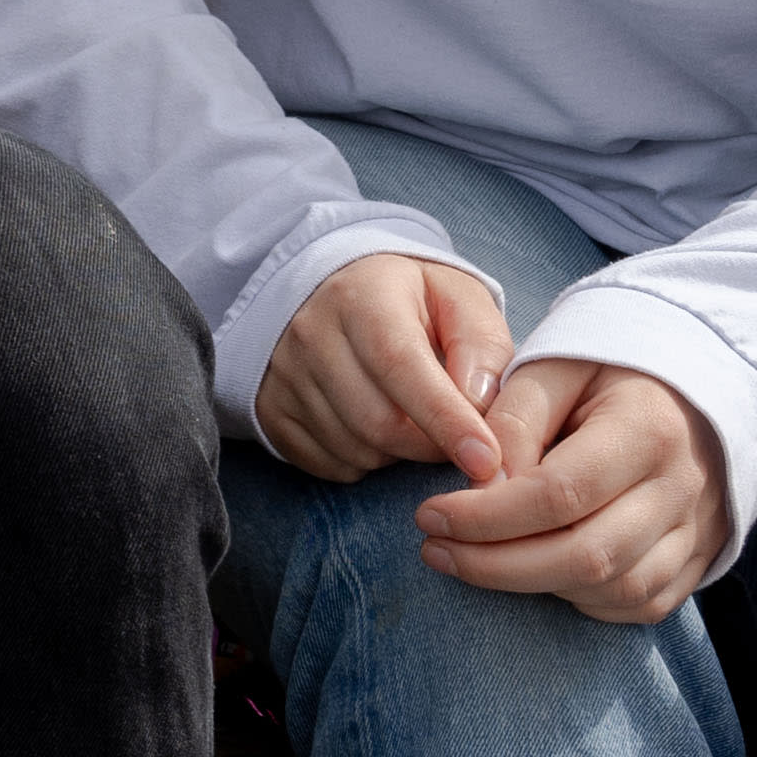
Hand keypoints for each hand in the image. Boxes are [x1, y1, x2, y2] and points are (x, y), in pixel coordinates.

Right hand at [255, 249, 515, 486]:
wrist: (332, 291)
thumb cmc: (408, 299)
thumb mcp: (458, 297)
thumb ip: (482, 345)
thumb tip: (480, 403)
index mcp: (363, 297)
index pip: (402, 367)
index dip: (446, 420)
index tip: (485, 459)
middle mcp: (312, 334)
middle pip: (379, 422)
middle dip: (431, 445)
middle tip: (460, 438)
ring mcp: (284, 376)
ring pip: (356, 450)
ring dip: (399, 454)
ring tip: (413, 418)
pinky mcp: (271, 411)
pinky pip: (329, 465)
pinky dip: (366, 462)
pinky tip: (377, 429)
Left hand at [417, 358, 729, 627]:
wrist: (687, 392)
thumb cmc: (606, 374)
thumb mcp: (553, 367)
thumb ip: (514, 422)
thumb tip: (482, 488)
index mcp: (648, 427)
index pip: (560, 494)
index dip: (486, 517)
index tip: (429, 516)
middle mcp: (682, 486)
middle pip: (587, 555)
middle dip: (497, 566)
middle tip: (436, 551)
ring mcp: (697, 529)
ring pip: (613, 589)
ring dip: (534, 586)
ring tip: (478, 559)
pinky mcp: (700, 558)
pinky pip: (638, 604)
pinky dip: (581, 599)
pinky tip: (537, 572)